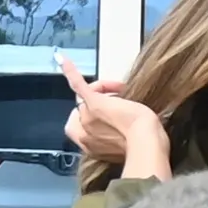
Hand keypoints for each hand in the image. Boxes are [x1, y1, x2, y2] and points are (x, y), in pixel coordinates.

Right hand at [60, 68, 168, 185]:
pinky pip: (77, 84)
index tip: (114, 114)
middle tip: (121, 99)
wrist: (145, 141)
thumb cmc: (143, 144)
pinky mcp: (94, 102)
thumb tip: (121, 117)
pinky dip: (70, 72)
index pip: (86, 126)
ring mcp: (87, 117)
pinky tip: (62, 59)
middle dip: (102, 102)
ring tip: (122, 90)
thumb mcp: (126, 141)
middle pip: (87, 111)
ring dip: (103, 91)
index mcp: (91, 147)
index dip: (98, 118)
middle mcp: (84, 135)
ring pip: (88, 98)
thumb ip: (118, 132)